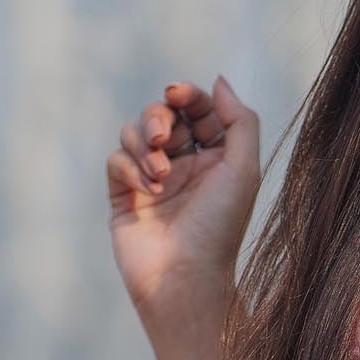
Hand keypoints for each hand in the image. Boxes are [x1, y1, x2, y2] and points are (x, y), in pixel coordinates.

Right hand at [106, 76, 261, 316]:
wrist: (185, 278)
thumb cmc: (220, 227)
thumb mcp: (243, 169)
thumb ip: (239, 121)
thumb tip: (218, 81)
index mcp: (216, 158)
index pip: (197, 110)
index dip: (187, 96)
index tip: (177, 94)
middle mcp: (184, 165)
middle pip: (161, 115)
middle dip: (157, 116)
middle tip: (161, 136)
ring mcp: (151, 179)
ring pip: (133, 134)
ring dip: (143, 145)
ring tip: (161, 175)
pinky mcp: (123, 196)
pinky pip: (116, 161)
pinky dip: (129, 168)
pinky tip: (149, 189)